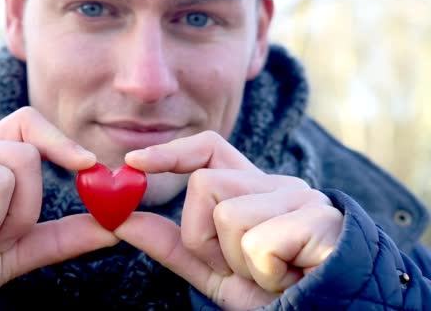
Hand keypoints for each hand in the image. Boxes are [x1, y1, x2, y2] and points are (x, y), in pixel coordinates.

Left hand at [117, 131, 342, 309]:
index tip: (133, 162)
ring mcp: (299, 197)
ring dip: (238, 262)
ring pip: (228, 216)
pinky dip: (265, 275)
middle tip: (238, 265)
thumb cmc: (273, 291)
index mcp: (251, 189)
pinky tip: (290, 276)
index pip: (208, 148)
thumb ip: (170, 243)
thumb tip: (121, 219)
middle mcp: (275, 183)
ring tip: (270, 273)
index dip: (170, 152)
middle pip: (205, 183)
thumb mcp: (213, 269)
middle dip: (204, 237)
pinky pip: (259, 244)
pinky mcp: (319, 219)